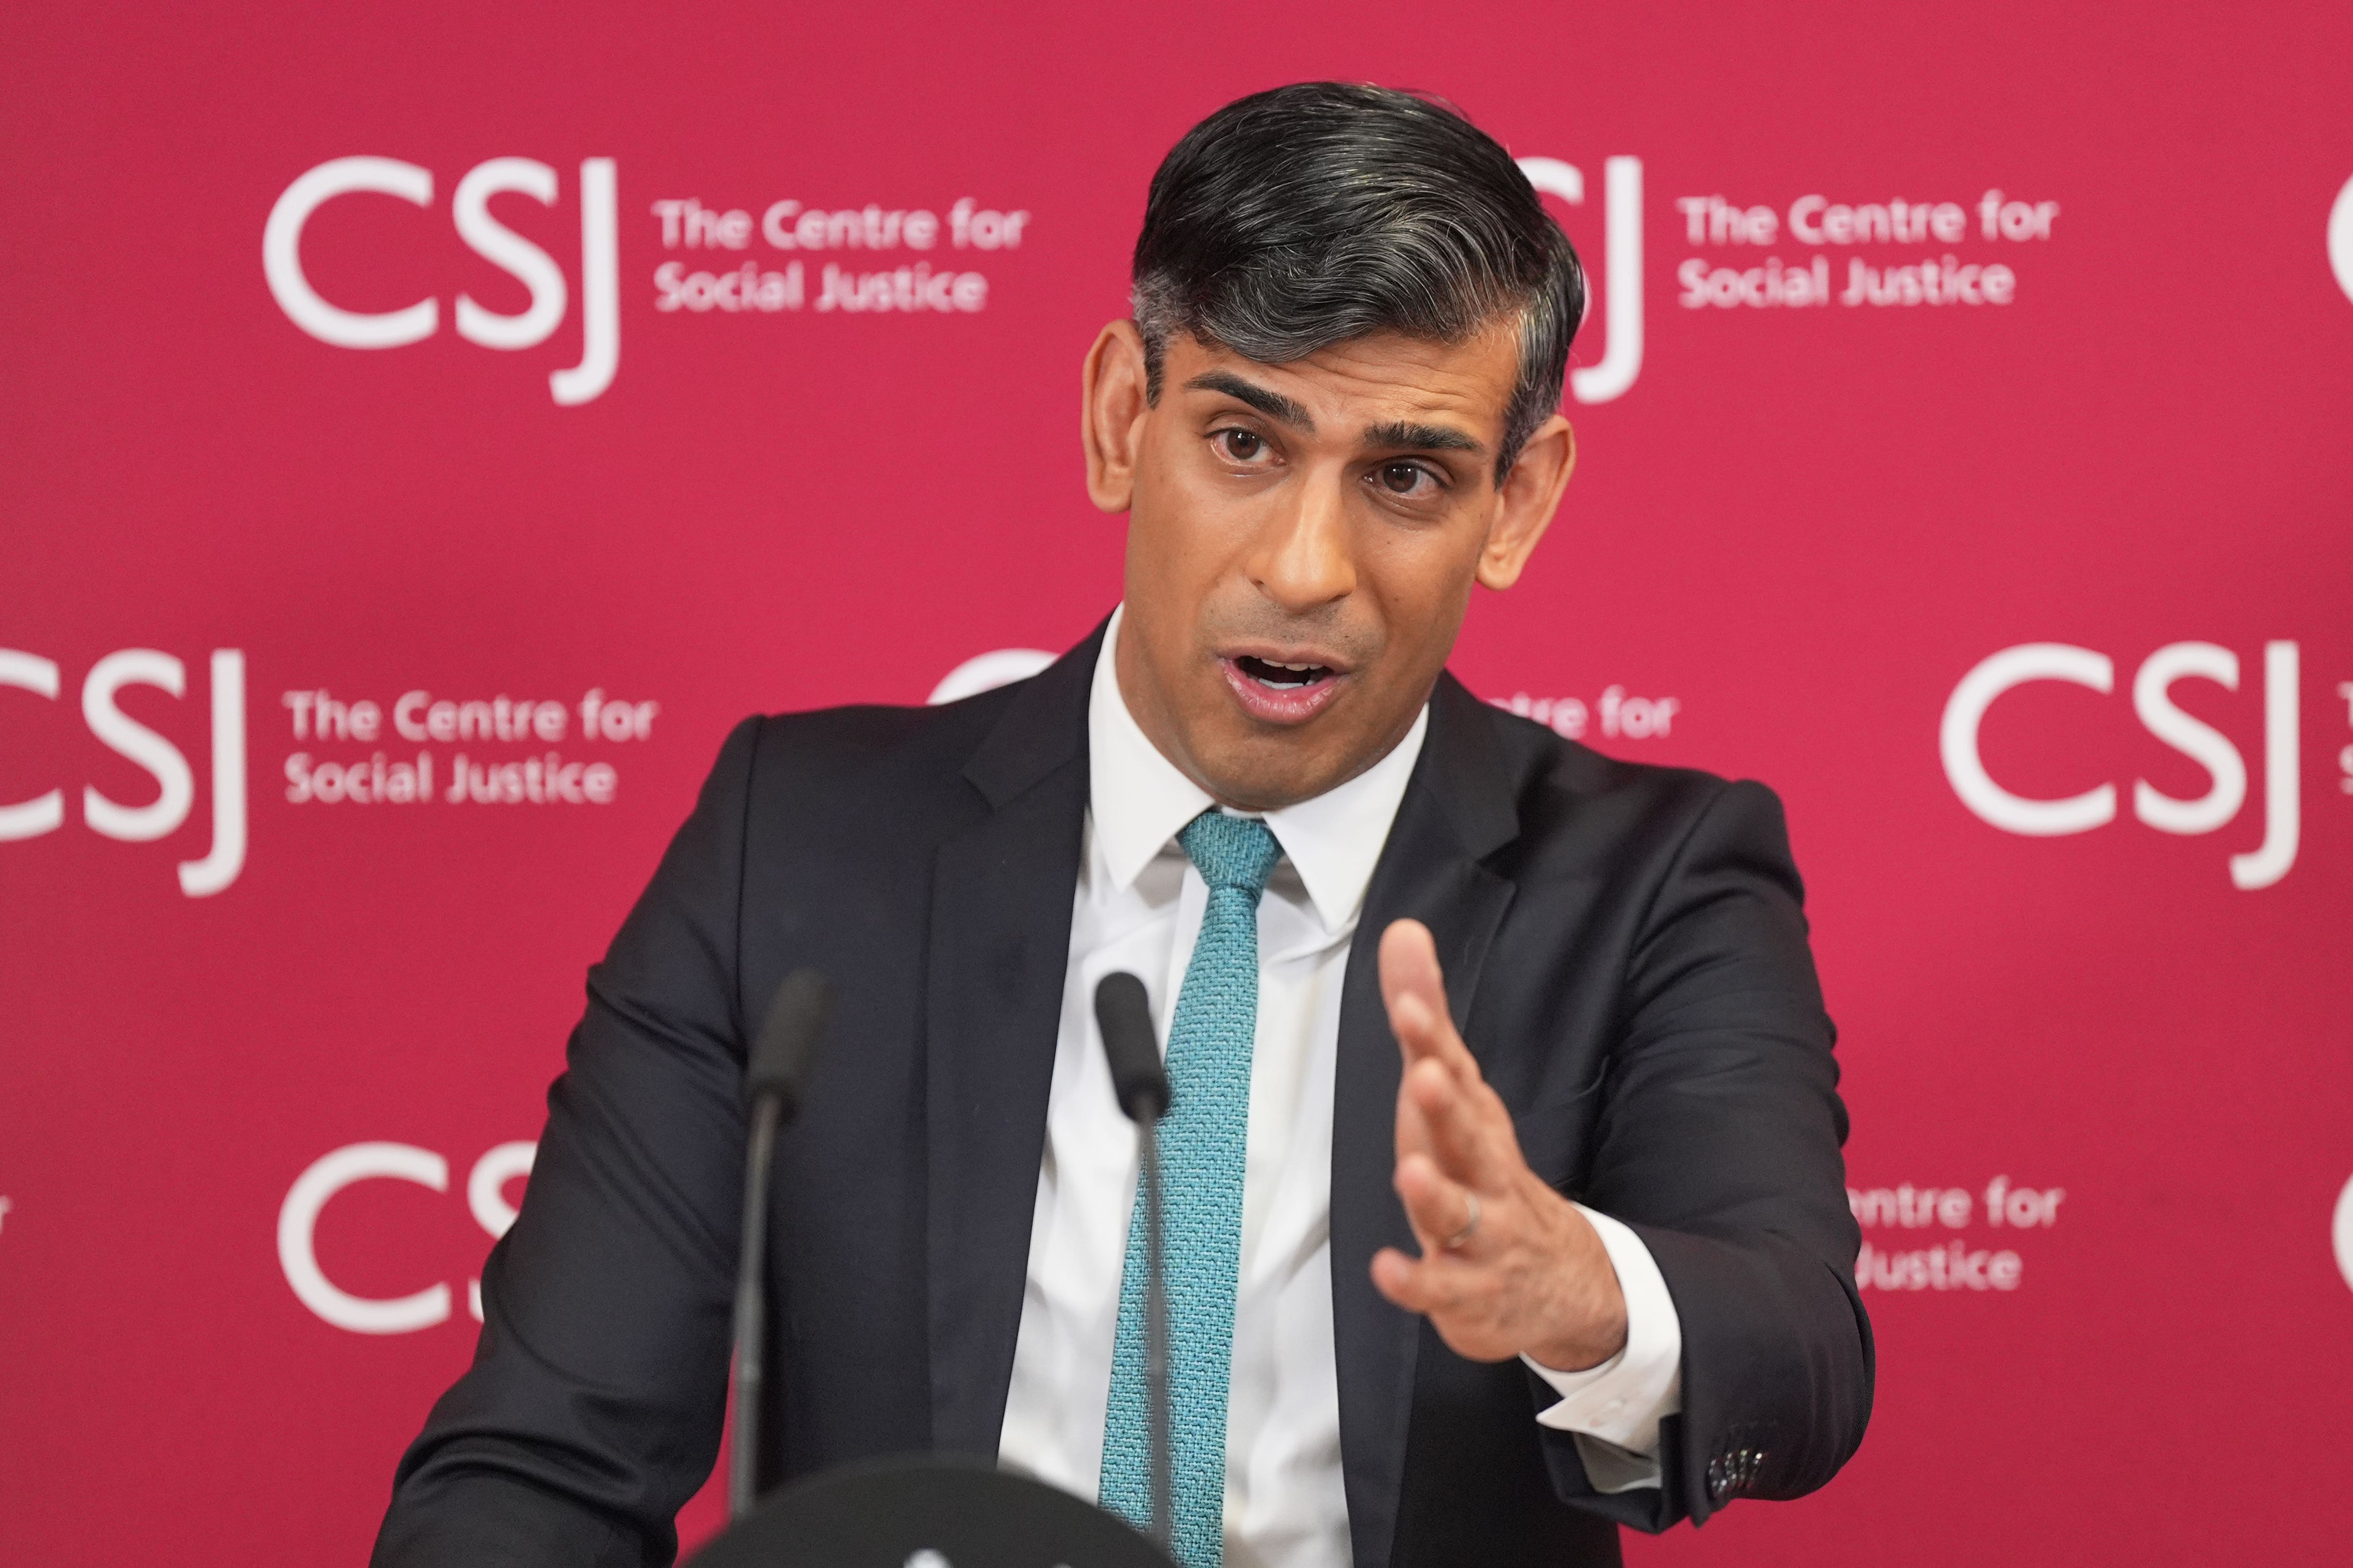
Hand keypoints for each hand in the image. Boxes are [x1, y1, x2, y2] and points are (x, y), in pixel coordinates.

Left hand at [1368, 919, 1628, 1370]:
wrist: (1560, 1284)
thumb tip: (1404, 933)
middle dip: (1447, 1105)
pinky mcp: (1467, 1289)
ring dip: (1437, 1193)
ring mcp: (1482, 1234)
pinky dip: (1416, 1282)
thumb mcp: (1452, 1092)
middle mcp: (1483, 1172)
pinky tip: (1388, 1269)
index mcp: (1476, 1121)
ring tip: (1411, 1173)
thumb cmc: (1486, 1173)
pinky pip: (1441, 1288)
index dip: (1431, 1040)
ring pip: (1461, 1212)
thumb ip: (1425, 1018)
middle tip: (1426, 1074)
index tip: (1411, 1006)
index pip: (1454, 1071)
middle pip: (1469, 1135)